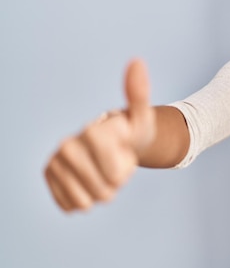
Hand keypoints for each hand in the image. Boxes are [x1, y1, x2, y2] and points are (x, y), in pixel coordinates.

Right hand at [44, 59, 155, 211]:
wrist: (114, 143)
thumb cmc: (131, 131)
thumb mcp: (142, 117)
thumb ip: (139, 93)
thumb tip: (137, 61)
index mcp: (91, 132)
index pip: (116, 174)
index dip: (126, 170)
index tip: (125, 153)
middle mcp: (66, 146)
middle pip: (102, 191)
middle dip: (115, 183)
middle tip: (115, 164)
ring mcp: (54, 162)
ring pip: (87, 202)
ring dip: (101, 193)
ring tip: (104, 172)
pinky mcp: (48, 177)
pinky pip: (73, 206)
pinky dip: (86, 199)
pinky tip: (89, 180)